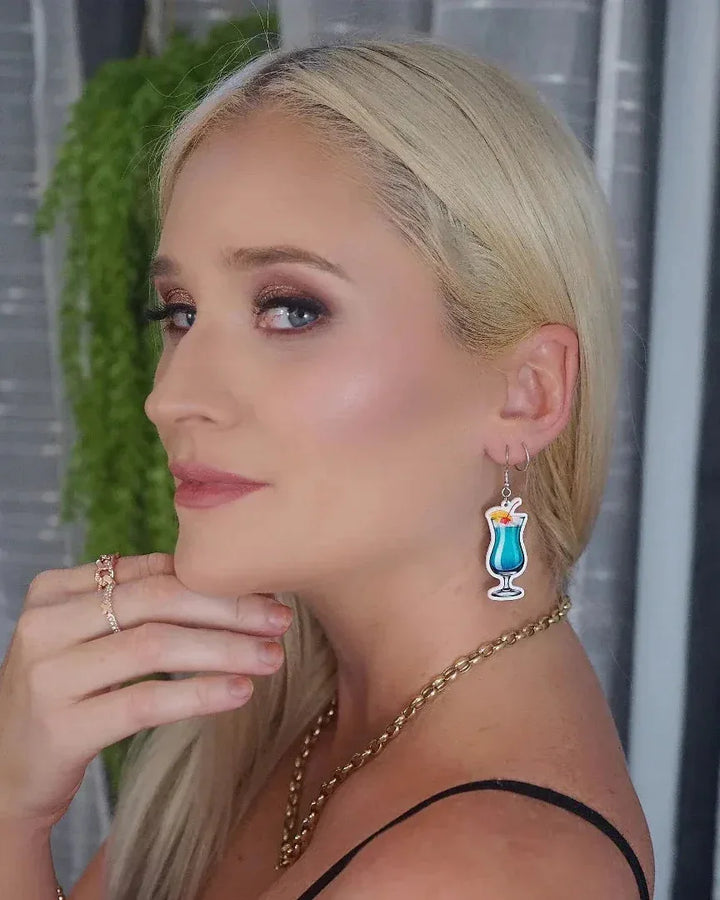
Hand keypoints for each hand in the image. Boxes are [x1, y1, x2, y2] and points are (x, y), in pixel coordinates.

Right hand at [0, 552, 291, 829]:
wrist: (4, 772)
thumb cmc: (66, 693)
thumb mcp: (87, 637)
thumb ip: (136, 601)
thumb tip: (225, 579)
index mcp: (54, 590)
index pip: (151, 573)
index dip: (215, 581)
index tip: (266, 592)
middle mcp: (45, 624)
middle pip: (157, 601)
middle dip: (229, 608)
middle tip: (280, 621)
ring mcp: (48, 676)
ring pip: (155, 647)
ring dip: (225, 649)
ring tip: (272, 658)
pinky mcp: (59, 728)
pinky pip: (144, 702)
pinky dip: (199, 694)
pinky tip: (239, 692)